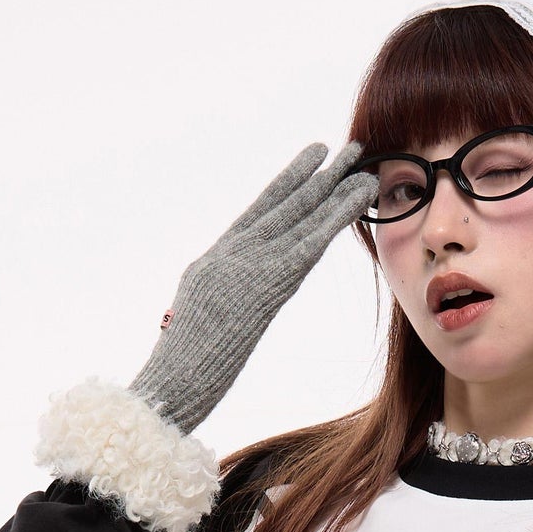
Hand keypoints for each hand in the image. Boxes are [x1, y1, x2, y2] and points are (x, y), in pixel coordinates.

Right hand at [128, 142, 377, 435]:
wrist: (173, 382)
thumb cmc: (179, 371)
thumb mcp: (193, 326)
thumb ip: (216, 304)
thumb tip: (232, 303)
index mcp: (211, 262)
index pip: (256, 215)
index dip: (285, 185)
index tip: (308, 161)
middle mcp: (231, 254)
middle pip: (282, 206)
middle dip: (315, 176)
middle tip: (344, 149)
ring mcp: (248, 265)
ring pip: (300, 216)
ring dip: (333, 187)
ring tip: (360, 160)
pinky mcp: (267, 283)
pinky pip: (310, 242)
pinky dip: (336, 218)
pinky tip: (357, 198)